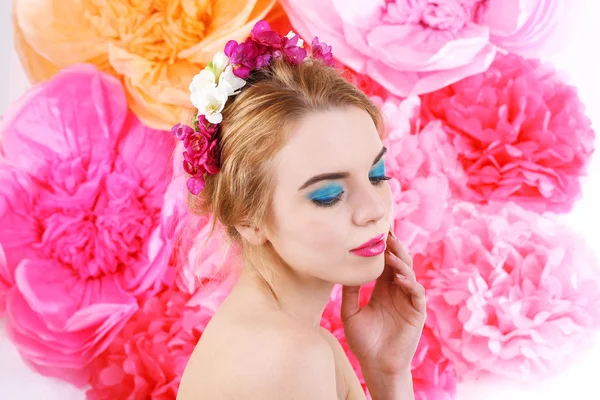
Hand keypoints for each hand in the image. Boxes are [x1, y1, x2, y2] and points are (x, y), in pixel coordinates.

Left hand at [340, 230, 425, 375]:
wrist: (375, 365)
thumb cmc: (363, 342)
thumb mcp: (351, 313)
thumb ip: (349, 292)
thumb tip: (344, 270)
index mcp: (383, 289)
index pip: (385, 263)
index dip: (382, 248)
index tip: (375, 231)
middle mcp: (397, 291)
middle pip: (399, 262)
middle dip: (394, 247)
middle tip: (386, 232)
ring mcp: (408, 301)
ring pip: (409, 273)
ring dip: (401, 261)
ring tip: (391, 251)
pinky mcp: (417, 313)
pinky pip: (416, 293)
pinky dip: (409, 283)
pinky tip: (398, 277)